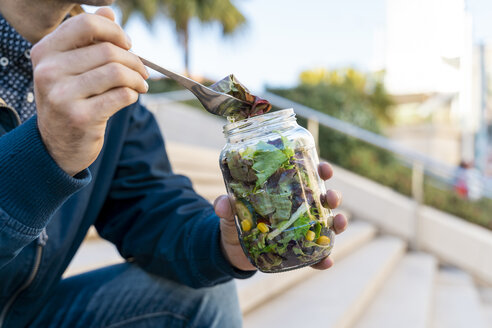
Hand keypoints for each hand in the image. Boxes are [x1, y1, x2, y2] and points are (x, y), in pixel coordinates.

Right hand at [31, 8, 148, 175]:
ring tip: (141, 85)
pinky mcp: (81, 117)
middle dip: (134, 60)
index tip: (128, 44)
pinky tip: (131, 97)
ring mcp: (62, 96)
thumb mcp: (70, 68)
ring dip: (137, 79)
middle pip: (108, 50)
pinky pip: (122, 96)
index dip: (115, 31)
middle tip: (143, 71)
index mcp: (45, 52)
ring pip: (117, 72)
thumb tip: (109, 11)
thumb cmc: (70, 100)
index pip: (85, 23)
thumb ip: (88, 39)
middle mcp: (49, 72)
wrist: (58, 145)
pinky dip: (133, 95)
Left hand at [214, 162, 347, 270]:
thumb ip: (225, 207)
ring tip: (339, 222)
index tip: (324, 169)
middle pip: (323, 199)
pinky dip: (323, 259)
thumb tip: (223, 204)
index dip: (320, 171)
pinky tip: (327, 262)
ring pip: (327, 223)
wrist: (233, 250)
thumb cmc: (235, 222)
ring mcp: (302, 229)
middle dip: (333, 196)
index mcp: (287, 192)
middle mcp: (299, 208)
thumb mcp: (229, 212)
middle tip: (331, 197)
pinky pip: (316, 254)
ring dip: (338, 222)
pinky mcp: (299, 250)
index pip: (308, 176)